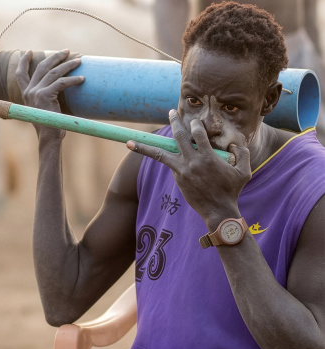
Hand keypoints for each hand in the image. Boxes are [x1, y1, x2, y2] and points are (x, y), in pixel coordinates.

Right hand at [15, 49, 83, 138]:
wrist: (48, 137)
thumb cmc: (50, 125)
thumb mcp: (44, 108)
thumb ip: (46, 96)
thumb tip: (59, 85)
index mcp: (26, 94)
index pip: (20, 74)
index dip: (24, 61)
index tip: (29, 52)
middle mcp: (29, 91)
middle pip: (42, 67)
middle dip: (55, 57)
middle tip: (67, 51)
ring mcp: (36, 93)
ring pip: (54, 72)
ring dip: (68, 65)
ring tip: (79, 61)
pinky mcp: (45, 96)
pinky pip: (62, 83)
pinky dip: (73, 79)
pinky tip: (82, 79)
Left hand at [127, 109, 251, 229]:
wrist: (218, 211)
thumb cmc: (232, 191)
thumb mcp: (244, 171)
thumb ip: (242, 152)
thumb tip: (234, 141)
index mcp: (209, 158)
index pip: (198, 134)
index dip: (196, 125)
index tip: (195, 122)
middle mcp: (192, 163)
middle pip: (179, 137)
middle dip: (175, 122)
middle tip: (171, 112)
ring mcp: (182, 171)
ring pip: (160, 154)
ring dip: (145, 145)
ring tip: (130, 141)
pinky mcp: (177, 178)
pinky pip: (167, 162)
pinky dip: (157, 155)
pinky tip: (138, 148)